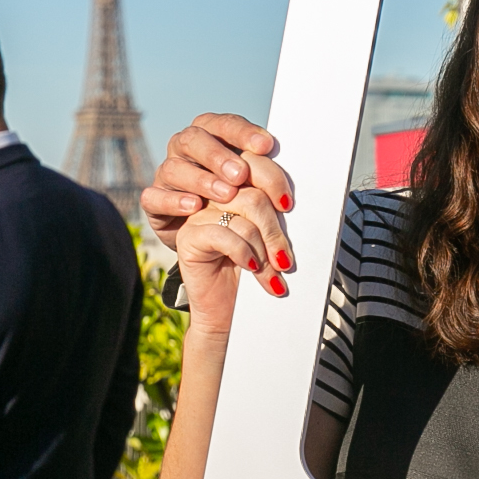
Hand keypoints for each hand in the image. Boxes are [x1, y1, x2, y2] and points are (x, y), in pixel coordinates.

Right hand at [140, 113, 290, 250]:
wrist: (211, 239)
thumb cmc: (241, 202)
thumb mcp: (255, 185)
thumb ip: (265, 172)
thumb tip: (287, 171)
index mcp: (212, 137)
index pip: (224, 124)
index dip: (242, 132)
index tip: (266, 146)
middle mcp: (186, 150)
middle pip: (194, 139)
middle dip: (218, 155)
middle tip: (241, 174)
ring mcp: (168, 175)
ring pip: (173, 167)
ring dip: (201, 179)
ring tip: (226, 194)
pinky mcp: (154, 202)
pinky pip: (154, 197)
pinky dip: (174, 200)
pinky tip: (194, 206)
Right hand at [172, 182, 294, 335]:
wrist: (232, 311)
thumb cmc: (257, 272)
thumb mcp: (272, 240)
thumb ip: (277, 215)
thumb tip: (290, 201)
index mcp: (237, 188)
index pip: (255, 167)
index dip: (274, 181)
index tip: (288, 205)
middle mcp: (215, 197)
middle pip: (252, 196)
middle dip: (275, 231)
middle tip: (285, 260)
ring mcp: (199, 216)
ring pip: (242, 218)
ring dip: (264, 249)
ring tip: (272, 273)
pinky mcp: (188, 237)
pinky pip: (222, 235)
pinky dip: (243, 253)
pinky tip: (250, 267)